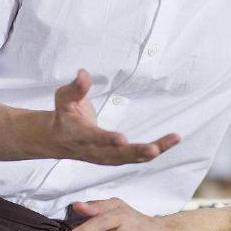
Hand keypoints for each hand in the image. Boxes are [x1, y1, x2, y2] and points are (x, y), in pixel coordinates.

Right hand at [47, 69, 179, 163]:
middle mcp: (93, 150)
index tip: (122, 139)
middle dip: (135, 152)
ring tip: (172, 140)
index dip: (106, 139)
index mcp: (78, 135)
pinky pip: (137, 157)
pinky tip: (171, 141)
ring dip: (151, 152)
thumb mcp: (64, 98)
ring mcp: (105, 157)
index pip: (93, 138)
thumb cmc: (64, 114)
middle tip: (153, 149)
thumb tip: (83, 73)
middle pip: (116, 154)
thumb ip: (75, 88)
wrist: (58, 139)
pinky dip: (155, 150)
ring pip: (130, 158)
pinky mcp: (116, 158)